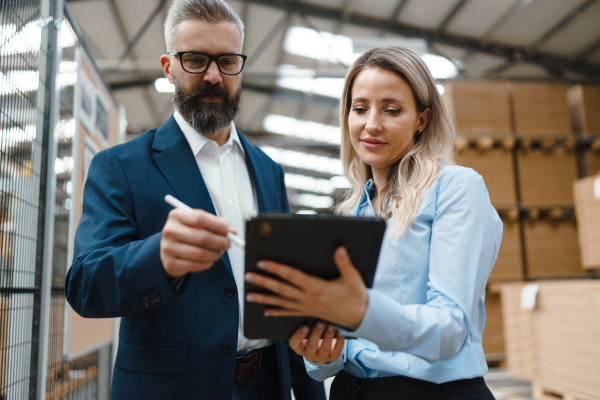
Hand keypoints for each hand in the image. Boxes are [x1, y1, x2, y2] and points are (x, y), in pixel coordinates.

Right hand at [160, 208, 233, 276]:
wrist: (170, 248)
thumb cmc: (189, 232)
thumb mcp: (200, 223)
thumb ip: (217, 224)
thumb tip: (232, 232)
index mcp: (177, 215)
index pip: (200, 218)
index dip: (217, 225)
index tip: (227, 230)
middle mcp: (170, 230)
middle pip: (202, 237)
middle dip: (220, 242)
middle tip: (228, 244)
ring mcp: (168, 248)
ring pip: (200, 253)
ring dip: (215, 254)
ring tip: (219, 252)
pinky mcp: (170, 263)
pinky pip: (196, 265)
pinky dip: (208, 263)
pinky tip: (210, 259)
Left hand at [245, 247, 367, 329]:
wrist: (360, 317)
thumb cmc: (356, 297)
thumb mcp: (353, 278)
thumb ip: (344, 263)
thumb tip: (339, 249)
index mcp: (317, 287)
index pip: (292, 276)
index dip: (276, 269)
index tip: (263, 263)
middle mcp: (308, 298)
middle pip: (281, 289)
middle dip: (263, 281)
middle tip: (248, 276)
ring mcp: (306, 307)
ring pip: (280, 302)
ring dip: (264, 298)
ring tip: (249, 295)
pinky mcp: (308, 313)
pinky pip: (288, 313)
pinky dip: (276, 312)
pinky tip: (265, 311)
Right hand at [289, 322, 344, 363]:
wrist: (322, 346)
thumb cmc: (312, 333)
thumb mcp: (307, 330)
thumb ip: (307, 324)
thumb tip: (312, 312)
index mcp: (298, 347)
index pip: (294, 343)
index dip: (299, 335)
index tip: (305, 326)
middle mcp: (308, 354)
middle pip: (311, 346)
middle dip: (316, 333)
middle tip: (321, 322)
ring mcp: (321, 358)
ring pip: (324, 349)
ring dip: (328, 336)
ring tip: (331, 325)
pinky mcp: (332, 358)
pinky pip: (336, 352)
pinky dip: (339, 342)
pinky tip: (340, 333)